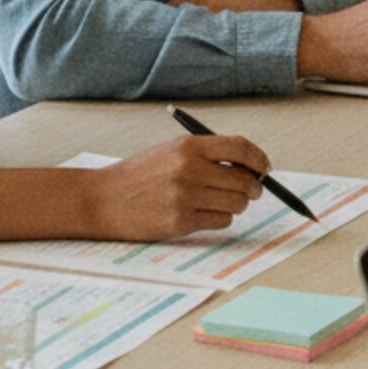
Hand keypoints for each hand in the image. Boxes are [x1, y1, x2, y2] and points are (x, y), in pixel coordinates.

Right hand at [82, 135, 270, 239]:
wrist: (103, 199)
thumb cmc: (140, 175)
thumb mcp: (172, 152)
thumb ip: (208, 155)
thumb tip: (251, 166)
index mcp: (189, 146)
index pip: (240, 147)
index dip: (259, 159)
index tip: (265, 168)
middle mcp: (189, 169)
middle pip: (244, 179)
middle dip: (253, 188)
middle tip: (251, 191)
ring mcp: (185, 197)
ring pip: (236, 203)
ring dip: (235, 205)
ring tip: (219, 202)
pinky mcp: (180, 222)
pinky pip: (220, 221)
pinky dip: (219, 219)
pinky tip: (203, 214)